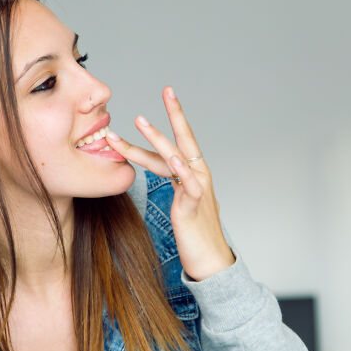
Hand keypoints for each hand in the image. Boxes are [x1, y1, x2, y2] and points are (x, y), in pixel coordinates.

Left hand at [106, 86, 234, 280]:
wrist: (211, 261)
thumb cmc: (194, 233)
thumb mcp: (182, 201)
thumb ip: (175, 183)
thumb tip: (164, 169)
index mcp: (192, 174)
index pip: (178, 142)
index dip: (169, 121)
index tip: (165, 96)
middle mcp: (198, 176)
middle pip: (185, 139)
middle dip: (175, 113)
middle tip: (168, 89)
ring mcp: (198, 189)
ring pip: (177, 157)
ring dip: (157, 137)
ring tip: (139, 121)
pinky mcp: (193, 206)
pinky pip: (188, 183)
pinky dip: (180, 169)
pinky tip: (171, 158)